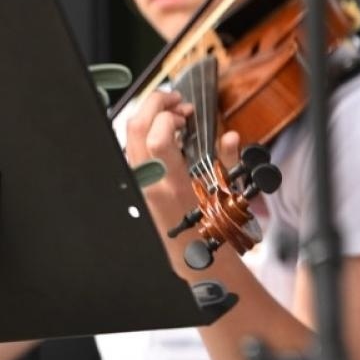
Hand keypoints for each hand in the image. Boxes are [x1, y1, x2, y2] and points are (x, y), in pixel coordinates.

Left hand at [122, 92, 242, 230]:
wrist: (193, 259)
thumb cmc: (212, 233)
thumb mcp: (228, 196)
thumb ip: (228, 161)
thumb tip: (230, 136)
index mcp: (172, 186)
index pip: (157, 138)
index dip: (169, 116)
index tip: (188, 113)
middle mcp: (149, 183)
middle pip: (136, 128)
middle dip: (155, 104)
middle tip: (176, 100)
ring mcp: (139, 184)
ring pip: (130, 137)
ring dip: (150, 117)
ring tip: (174, 115)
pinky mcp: (138, 185)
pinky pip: (134, 150)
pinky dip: (148, 134)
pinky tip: (167, 136)